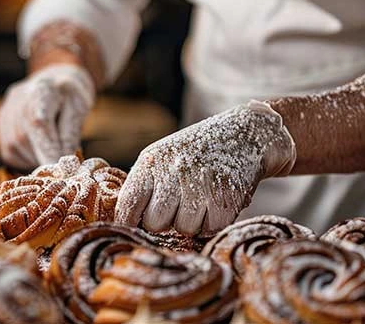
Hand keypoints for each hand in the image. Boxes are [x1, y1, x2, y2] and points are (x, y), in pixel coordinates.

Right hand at [0, 64, 95, 169]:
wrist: (53, 81)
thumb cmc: (69, 97)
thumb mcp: (78, 110)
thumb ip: (70, 135)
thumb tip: (64, 163)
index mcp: (41, 91)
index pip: (39, 124)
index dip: (47, 150)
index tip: (59, 169)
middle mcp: (17, 99)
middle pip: (24, 138)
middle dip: (43, 156)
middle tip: (60, 166)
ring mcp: (5, 111)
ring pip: (14, 147)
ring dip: (34, 158)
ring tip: (50, 151)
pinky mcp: (0, 123)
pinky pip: (9, 151)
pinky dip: (25, 157)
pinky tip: (38, 149)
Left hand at [114, 100, 295, 235]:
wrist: (243, 135)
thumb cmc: (193, 152)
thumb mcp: (160, 157)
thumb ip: (141, 185)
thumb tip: (121, 219)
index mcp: (152, 162)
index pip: (129, 202)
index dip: (128, 220)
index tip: (132, 227)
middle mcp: (174, 171)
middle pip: (155, 223)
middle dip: (164, 222)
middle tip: (176, 207)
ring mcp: (200, 185)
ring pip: (183, 229)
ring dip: (190, 222)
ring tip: (198, 200)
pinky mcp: (225, 198)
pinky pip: (209, 229)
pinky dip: (212, 223)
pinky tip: (214, 203)